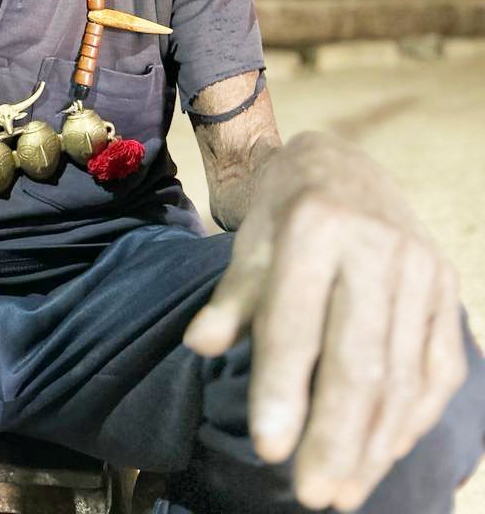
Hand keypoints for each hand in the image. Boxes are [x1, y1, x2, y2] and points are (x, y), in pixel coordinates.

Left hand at [184, 132, 466, 510]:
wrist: (345, 166)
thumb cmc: (286, 213)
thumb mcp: (250, 242)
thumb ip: (232, 298)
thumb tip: (201, 345)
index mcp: (316, 224)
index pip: (296, 322)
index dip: (281, 389)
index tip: (267, 450)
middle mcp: (377, 244)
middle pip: (358, 360)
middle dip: (334, 436)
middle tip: (312, 494)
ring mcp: (420, 267)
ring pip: (401, 375)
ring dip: (372, 444)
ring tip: (343, 491)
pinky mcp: (446, 287)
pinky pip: (438, 369)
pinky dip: (410, 419)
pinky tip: (380, 453)